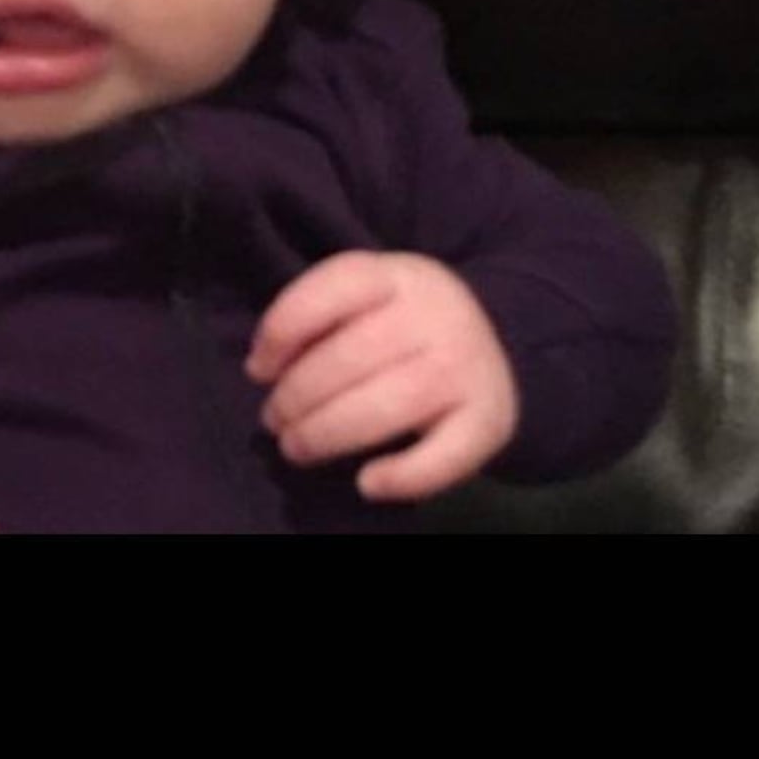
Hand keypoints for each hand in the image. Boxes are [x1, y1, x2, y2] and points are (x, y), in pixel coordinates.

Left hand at [245, 253, 520, 502]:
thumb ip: (315, 319)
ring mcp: (467, 366)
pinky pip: (443, 457)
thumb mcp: (366, 298)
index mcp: (399, 276)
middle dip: (296, 396)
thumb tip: (261, 368)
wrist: (499, 340)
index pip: (333, 286)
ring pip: (387, 407)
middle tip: (275, 421)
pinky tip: (368, 482)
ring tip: (297, 448)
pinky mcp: (491, 419)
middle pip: (351, 356)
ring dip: (327, 434)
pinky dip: (402, 476)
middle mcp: (438, 314)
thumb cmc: (404, 323)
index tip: (259, 369)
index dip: (282, 329)